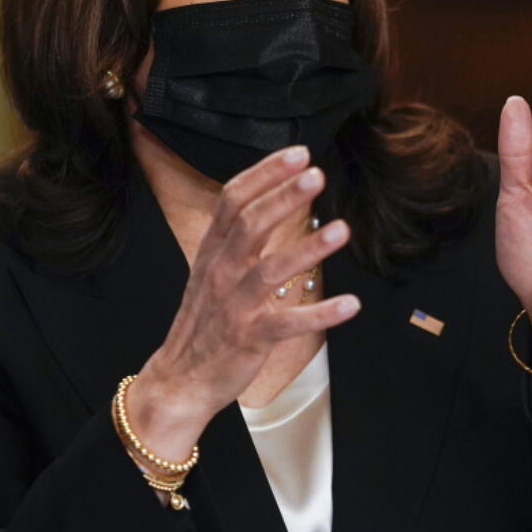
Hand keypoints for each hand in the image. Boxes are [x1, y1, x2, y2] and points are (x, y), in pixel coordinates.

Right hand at [130, 146, 359, 447]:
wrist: (180, 377)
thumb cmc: (205, 319)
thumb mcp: (212, 269)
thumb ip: (238, 236)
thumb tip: (272, 199)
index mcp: (214, 250)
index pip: (234, 200)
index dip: (266, 174)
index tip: (298, 154)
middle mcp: (221, 271)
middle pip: (251, 225)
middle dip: (284, 197)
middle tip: (317, 174)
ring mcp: (234, 304)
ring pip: (271, 270)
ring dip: (308, 250)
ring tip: (342, 231)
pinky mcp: (249, 337)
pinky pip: (288, 323)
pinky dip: (320, 314)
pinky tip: (350, 304)